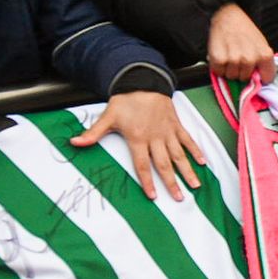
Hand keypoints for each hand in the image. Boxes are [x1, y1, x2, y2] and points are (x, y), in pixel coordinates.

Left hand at [73, 92, 203, 200]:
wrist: (144, 81)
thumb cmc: (126, 100)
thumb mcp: (108, 117)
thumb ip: (93, 133)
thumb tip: (75, 143)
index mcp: (138, 138)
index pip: (143, 165)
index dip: (148, 182)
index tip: (154, 196)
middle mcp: (155, 138)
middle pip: (165, 164)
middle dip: (172, 182)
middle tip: (180, 198)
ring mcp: (168, 132)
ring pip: (179, 155)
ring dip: (187, 170)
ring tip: (195, 185)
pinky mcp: (176, 125)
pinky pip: (187, 140)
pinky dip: (196, 150)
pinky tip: (203, 162)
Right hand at [207, 3, 275, 82]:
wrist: (228, 16)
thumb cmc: (245, 31)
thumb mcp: (261, 45)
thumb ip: (263, 63)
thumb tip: (260, 79)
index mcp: (264, 55)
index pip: (267, 79)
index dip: (260, 77)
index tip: (256, 73)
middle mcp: (250, 58)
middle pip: (245, 79)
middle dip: (241, 71)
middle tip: (239, 57)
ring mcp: (234, 59)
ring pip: (231, 76)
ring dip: (229, 68)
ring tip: (230, 54)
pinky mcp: (219, 59)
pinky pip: (218, 72)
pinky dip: (218, 66)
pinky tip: (222, 55)